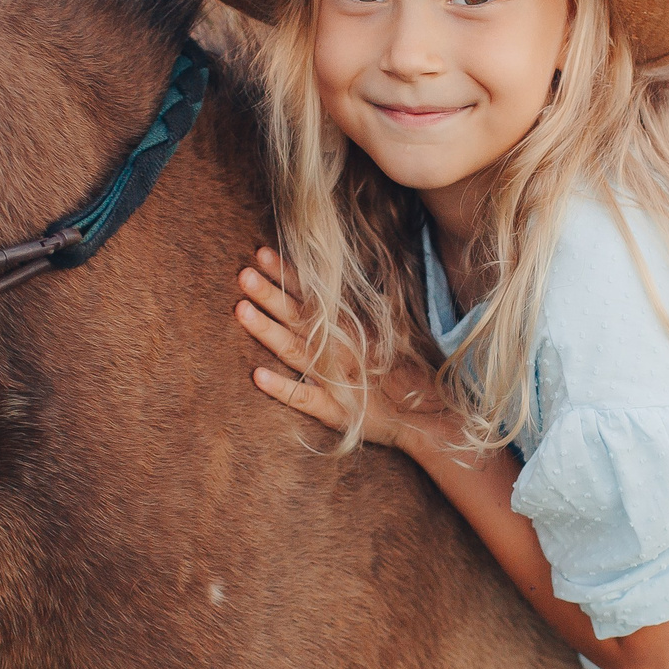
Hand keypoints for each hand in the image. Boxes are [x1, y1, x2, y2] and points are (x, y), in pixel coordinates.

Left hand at [235, 247, 450, 452]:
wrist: (427, 415)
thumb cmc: (406, 374)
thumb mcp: (388, 335)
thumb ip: (363, 311)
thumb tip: (340, 283)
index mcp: (350, 330)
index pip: (312, 297)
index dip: (286, 275)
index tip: (262, 253)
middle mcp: (339, 350)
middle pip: (297, 319)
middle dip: (270, 295)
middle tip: (243, 274)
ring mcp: (334, 380)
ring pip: (294, 351)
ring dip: (267, 331)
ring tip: (240, 310)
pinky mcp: (335, 411)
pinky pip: (304, 399)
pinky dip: (281, 388)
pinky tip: (257, 376)